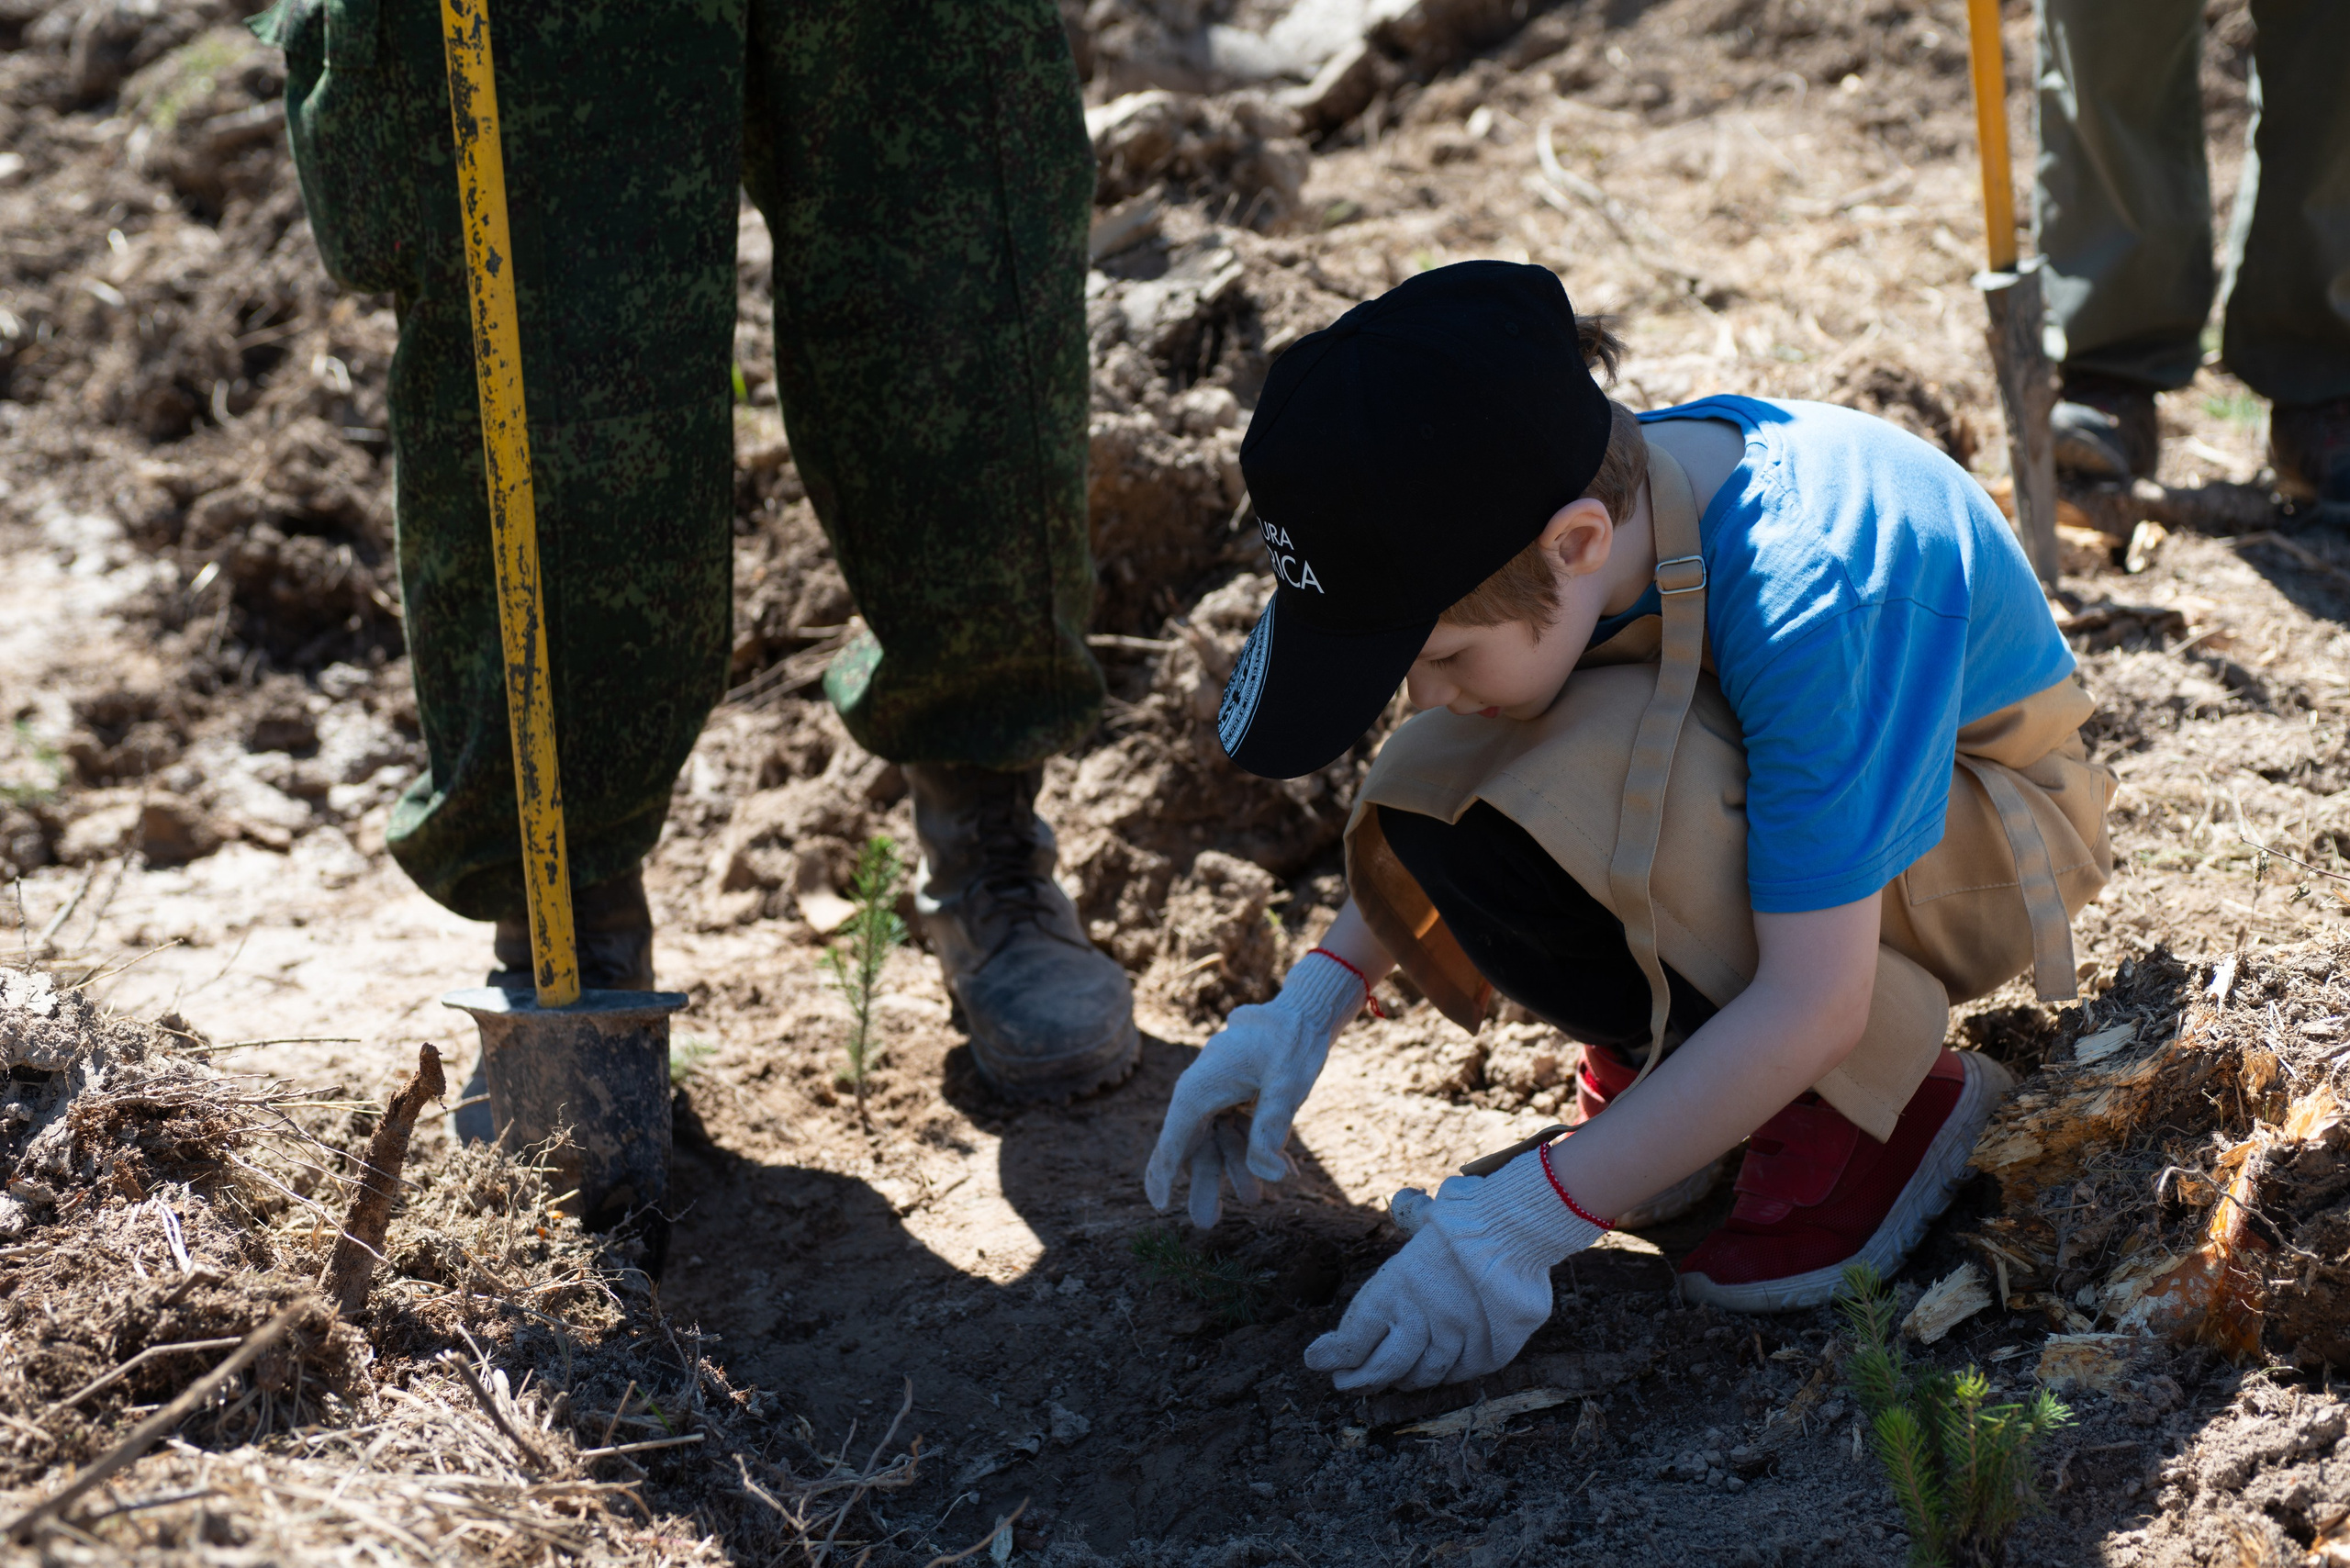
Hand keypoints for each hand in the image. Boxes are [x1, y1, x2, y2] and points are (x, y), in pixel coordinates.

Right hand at [1144, 952, 1364, 1227]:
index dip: (1162, 1176)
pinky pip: (1238, 1134)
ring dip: (1237, 1171)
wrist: (1302, 1013)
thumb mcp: (1287, 1084)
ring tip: (1257, 1201)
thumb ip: (1273, 1127)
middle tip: (1206, 1224)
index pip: (1173, 1141)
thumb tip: (1271, 1175)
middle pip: (1193, 1149)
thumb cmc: (1289, 1041)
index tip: (1159, 1207)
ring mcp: (1216, 1098)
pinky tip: (1288, 1172)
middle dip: (1201, 1185)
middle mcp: (1200, 1095)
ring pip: (1218, 1145)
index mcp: (1198, 1090)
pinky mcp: (1235, 1100)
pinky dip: (1257, 1152)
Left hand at [1305, 1148, 1606, 1391]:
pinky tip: (1438, 1371)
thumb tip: (1406, 1201)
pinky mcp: (1491, 1351)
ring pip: (1426, 1374)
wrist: (1520, 1229)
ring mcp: (1457, 1340)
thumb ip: (1412, 1216)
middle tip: (1347, 1385)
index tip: (1318, 1360)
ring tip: (1394, 1378)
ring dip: (1407, 1378)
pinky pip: (1464, 1371)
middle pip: (1385, 1368)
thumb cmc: (1471, 1218)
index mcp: (1393, 1291)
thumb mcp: (1431, 1217)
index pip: (1353, 1338)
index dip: (1334, 1355)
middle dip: (1362, 1380)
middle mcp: (1420, 1321)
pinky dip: (1449, 1373)